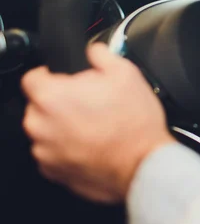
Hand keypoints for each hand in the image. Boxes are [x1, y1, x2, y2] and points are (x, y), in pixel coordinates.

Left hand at [21, 43, 174, 203]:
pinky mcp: (54, 172)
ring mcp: (45, 152)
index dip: (52, 74)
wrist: (144, 165)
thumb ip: (102, 54)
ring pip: (46, 130)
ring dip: (63, 126)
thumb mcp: (127, 74)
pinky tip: (93, 144)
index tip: (65, 80)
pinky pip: (54, 153)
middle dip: (60, 102)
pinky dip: (68, 149)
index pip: (32, 77)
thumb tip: (94, 51)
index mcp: (52, 97)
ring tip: (94, 126)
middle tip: (90, 104)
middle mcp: (41, 126)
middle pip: (39, 105)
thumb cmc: (135, 124)